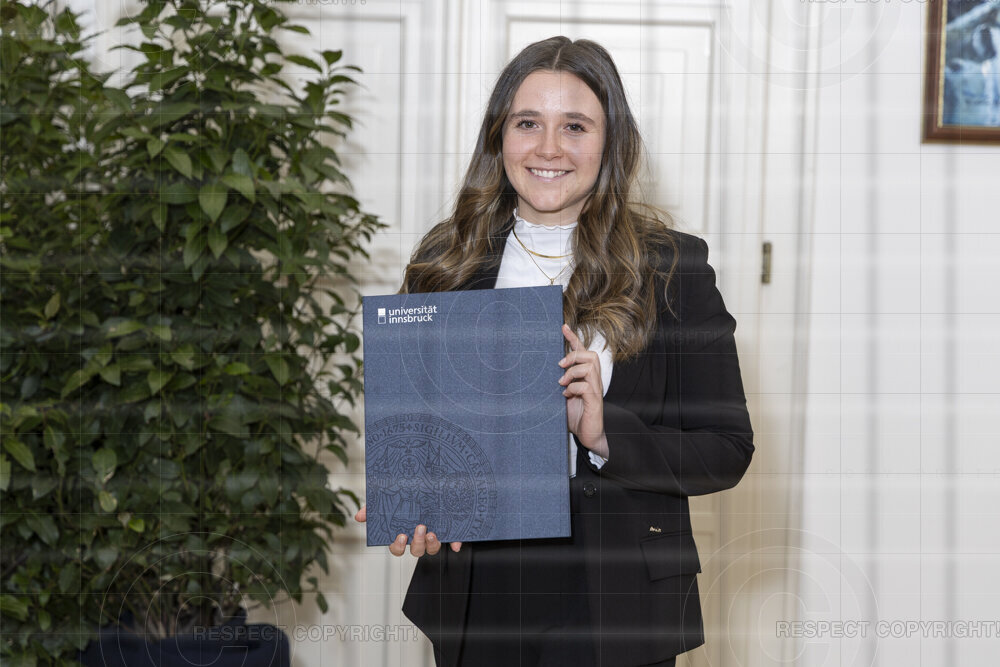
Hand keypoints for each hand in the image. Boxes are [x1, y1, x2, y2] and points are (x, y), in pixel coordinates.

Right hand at [353, 506, 461, 555]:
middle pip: (416, 550)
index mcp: (404, 533)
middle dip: (417, 543)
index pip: (398, 548)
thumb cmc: (408, 496)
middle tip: (419, 527)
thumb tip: (359, 517)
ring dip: (432, 544)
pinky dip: (455, 544)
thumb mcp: (390, 499)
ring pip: (432, 549)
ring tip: (432, 532)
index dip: (399, 546)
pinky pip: (454, 542)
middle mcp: (418, 538)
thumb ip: (374, 508)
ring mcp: (434, 536)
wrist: (433, 483)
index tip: (401, 536)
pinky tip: (455, 543)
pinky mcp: (450, 532)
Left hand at [559, 324, 608, 457]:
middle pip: (590, 355)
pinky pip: (586, 386)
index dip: (573, 338)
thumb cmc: (576, 416)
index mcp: (586, 377)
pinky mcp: (594, 401)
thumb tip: (546, 373)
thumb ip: (560, 383)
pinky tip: (566, 395)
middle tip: (560, 366)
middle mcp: (593, 380)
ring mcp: (595, 390)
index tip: (563, 327)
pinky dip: (573, 388)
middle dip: (574, 356)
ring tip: (562, 383)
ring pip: (589, 367)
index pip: (582, 352)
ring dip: (572, 372)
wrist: (587, 435)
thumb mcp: (564, 395)